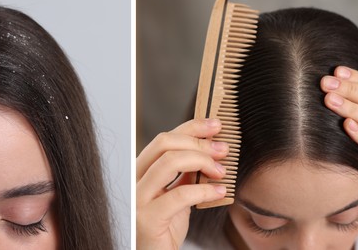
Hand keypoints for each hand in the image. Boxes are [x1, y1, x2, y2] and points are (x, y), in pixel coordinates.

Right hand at [136, 119, 228, 248]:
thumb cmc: (163, 231)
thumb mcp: (176, 197)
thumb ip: (185, 175)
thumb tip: (208, 150)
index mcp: (140, 171)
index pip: (164, 139)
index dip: (192, 127)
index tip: (216, 125)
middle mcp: (134, 180)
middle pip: (165, 143)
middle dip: (199, 142)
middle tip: (223, 149)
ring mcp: (137, 198)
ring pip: (170, 162)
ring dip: (202, 161)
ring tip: (222, 171)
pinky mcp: (147, 218)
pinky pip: (180, 194)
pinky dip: (205, 190)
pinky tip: (220, 192)